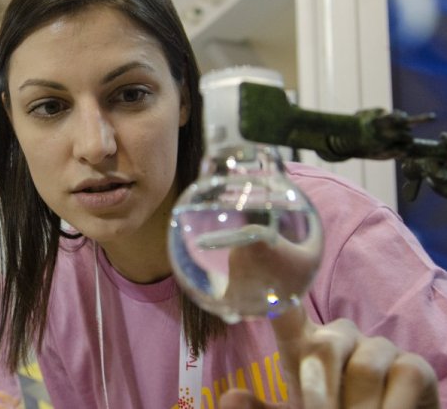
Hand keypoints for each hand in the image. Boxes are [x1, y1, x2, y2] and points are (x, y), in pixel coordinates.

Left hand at [220, 305, 439, 408]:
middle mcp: (341, 339)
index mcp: (307, 348)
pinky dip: (392, 406)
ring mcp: (379, 350)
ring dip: (357, 405)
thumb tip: (229, 398)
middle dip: (319, 387)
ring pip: (364, 367)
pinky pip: (403, 376)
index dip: (272, 286)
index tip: (252, 250)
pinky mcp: (413, 367)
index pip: (286, 314)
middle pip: (325, 346)